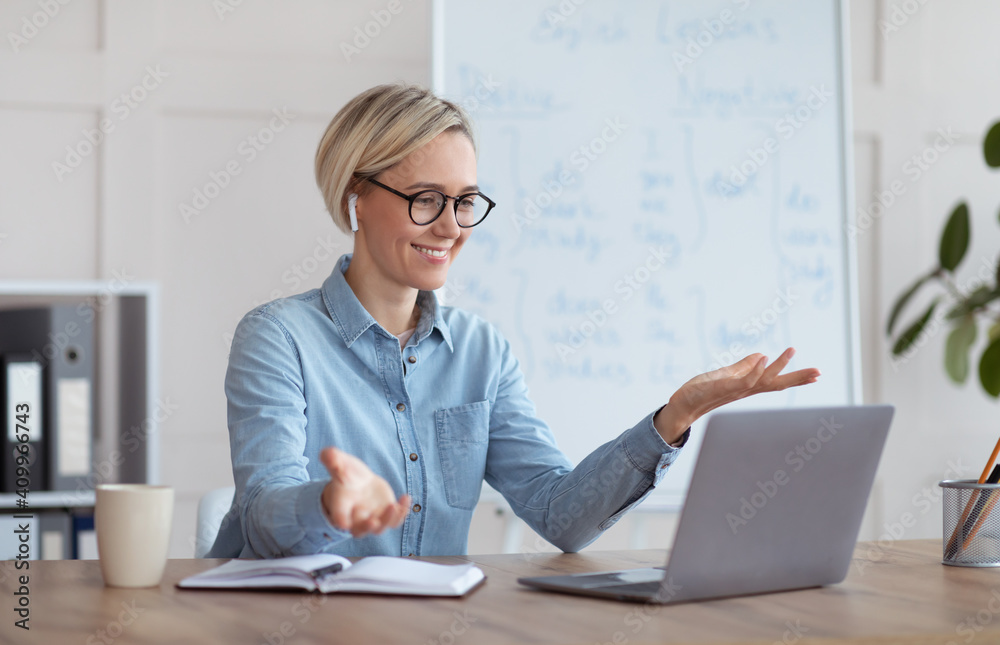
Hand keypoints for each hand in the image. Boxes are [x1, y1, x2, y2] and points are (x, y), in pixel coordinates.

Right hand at [320, 447, 410, 537]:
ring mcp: (373, 519)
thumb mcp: (340, 466)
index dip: (341, 522)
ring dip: (388, 520)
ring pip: (381, 528)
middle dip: (367, 527)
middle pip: (360, 530)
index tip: (344, 522)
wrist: (360, 483)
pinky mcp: (388, 515)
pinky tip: (406, 498)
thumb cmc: (347, 476)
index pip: (339, 519)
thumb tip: (326, 453)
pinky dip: (402, 512)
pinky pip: (396, 519)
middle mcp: (357, 519)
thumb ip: (333, 461)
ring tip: (393, 506)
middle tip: (373, 522)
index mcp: (341, 509)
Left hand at [654, 348, 820, 443]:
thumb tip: (761, 355)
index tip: (817, 374)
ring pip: (762, 379)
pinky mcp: (723, 388)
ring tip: (791, 350)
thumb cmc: (704, 391)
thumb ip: (743, 366)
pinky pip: (742, 380)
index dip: (796, 377)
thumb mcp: (726, 375)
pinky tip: (764, 358)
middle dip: (798, 378)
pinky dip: (754, 369)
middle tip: (819, 372)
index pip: (777, 381)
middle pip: (777, 383)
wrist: (683, 405)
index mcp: (749, 386)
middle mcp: (746, 389)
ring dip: (778, 365)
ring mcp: (736, 389)